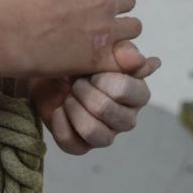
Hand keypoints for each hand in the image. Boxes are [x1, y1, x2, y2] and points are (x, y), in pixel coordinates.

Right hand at [0, 0, 144, 77]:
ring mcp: (103, 30)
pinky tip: (105, 58)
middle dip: (115, 7)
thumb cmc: (11, 4)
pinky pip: (127, 57)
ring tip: (99, 39)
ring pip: (133, 28)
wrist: (0, 38)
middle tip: (95, 18)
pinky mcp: (98, 58)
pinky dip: (120, 58)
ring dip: (120, 32)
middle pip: (129, 0)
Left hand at [30, 42, 160, 154]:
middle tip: (76, 82)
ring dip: (74, 110)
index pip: (125, 90)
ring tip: (68, 97)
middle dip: (84, 92)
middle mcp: (126, 117)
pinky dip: (60, 124)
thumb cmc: (80, 59)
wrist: (48, 72)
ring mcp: (106, 134)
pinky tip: (58, 110)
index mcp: (137, 93)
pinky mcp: (82, 145)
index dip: (102, 79)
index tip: (92, 69)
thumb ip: (123, 52)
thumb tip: (144, 62)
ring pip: (94, 133)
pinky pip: (73, 144)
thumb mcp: (100, 46)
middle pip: (106, 111)